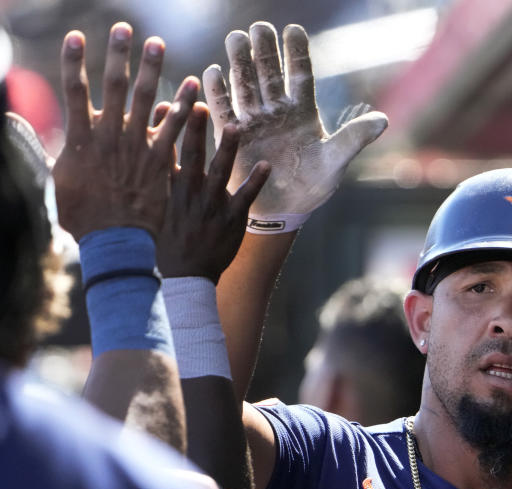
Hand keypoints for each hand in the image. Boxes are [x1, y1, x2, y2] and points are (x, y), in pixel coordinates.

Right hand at [52, 23, 197, 239]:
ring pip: (146, 100)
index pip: (73, 91)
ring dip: (151, 70)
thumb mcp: (56, 180)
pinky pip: (174, 128)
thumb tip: (15, 121)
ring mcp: (137, 147)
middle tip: (124, 28)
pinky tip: (192, 86)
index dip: (74, 62)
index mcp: (80, 139)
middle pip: (114, 86)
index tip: (76, 36)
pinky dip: (183, 106)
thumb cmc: (83, 215)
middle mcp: (109, 137)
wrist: (115, 240)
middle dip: (118, 55)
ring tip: (156, 44)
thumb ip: (43, 148)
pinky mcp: (160, 161)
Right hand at [155, 102, 269, 280]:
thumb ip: (164, 177)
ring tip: (235, 126)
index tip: (170, 103)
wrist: (186, 276)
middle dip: (194, 130)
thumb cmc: (170, 240)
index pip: (165, 153)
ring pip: (218, 173)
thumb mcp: (159, 207)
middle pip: (191, 157)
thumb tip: (160, 148)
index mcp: (170, 191)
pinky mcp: (232, 220)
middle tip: (199, 104)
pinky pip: (246, 197)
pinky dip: (256, 181)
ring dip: (227, 149)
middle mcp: (189, 195)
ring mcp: (211, 207)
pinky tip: (266, 164)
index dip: (167, 128)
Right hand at [201, 22, 387, 218]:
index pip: (300, 75)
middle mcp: (277, 110)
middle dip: (264, 50)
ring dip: (240, 62)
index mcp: (303, 111)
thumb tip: (383, 120)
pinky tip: (213, 71)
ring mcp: (255, 121)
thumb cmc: (312, 185)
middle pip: (269, 73)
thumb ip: (354, 138)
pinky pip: (225, 109)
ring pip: (246, 85)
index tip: (293, 29)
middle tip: (259, 28)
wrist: (284, 211)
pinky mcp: (235, 136)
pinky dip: (219, 92)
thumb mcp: (335, 162)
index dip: (297, 53)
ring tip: (235, 38)